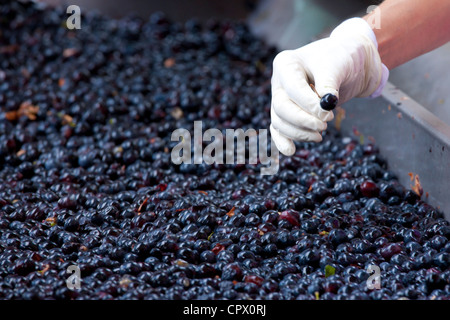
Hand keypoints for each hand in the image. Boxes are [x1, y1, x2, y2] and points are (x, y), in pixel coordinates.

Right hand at [270, 18, 388, 155]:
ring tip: (321, 134)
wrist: (348, 64)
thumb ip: (329, 83)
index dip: (309, 105)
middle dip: (303, 121)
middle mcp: (279, 82)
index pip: (292, 89)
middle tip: (326, 124)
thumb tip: (325, 105)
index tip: (328, 113)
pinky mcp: (287, 113)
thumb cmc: (340, 58)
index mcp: (286, 64)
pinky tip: (291, 151)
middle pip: (281, 108)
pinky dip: (283, 141)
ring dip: (300, 133)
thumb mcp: (337, 65)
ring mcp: (280, 98)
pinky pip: (279, 130)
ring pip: (280, 122)